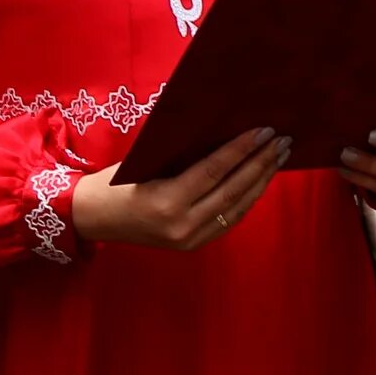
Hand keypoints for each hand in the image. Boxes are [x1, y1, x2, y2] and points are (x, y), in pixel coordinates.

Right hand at [70, 126, 288, 249]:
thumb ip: (183, 155)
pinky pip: (228, 219)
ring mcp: (189, 238)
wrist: (93, 219)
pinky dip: (247, 198)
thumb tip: (224, 132)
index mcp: (167, 201)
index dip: (242, 150)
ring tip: (278, 157)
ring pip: (236, 207)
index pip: (214, 171)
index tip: (264, 130)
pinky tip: (260, 180)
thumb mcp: (146, 163)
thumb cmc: (116, 182)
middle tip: (282, 140)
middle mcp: (182, 225)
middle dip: (261, 163)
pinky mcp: (193, 244)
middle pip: (233, 190)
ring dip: (261, 180)